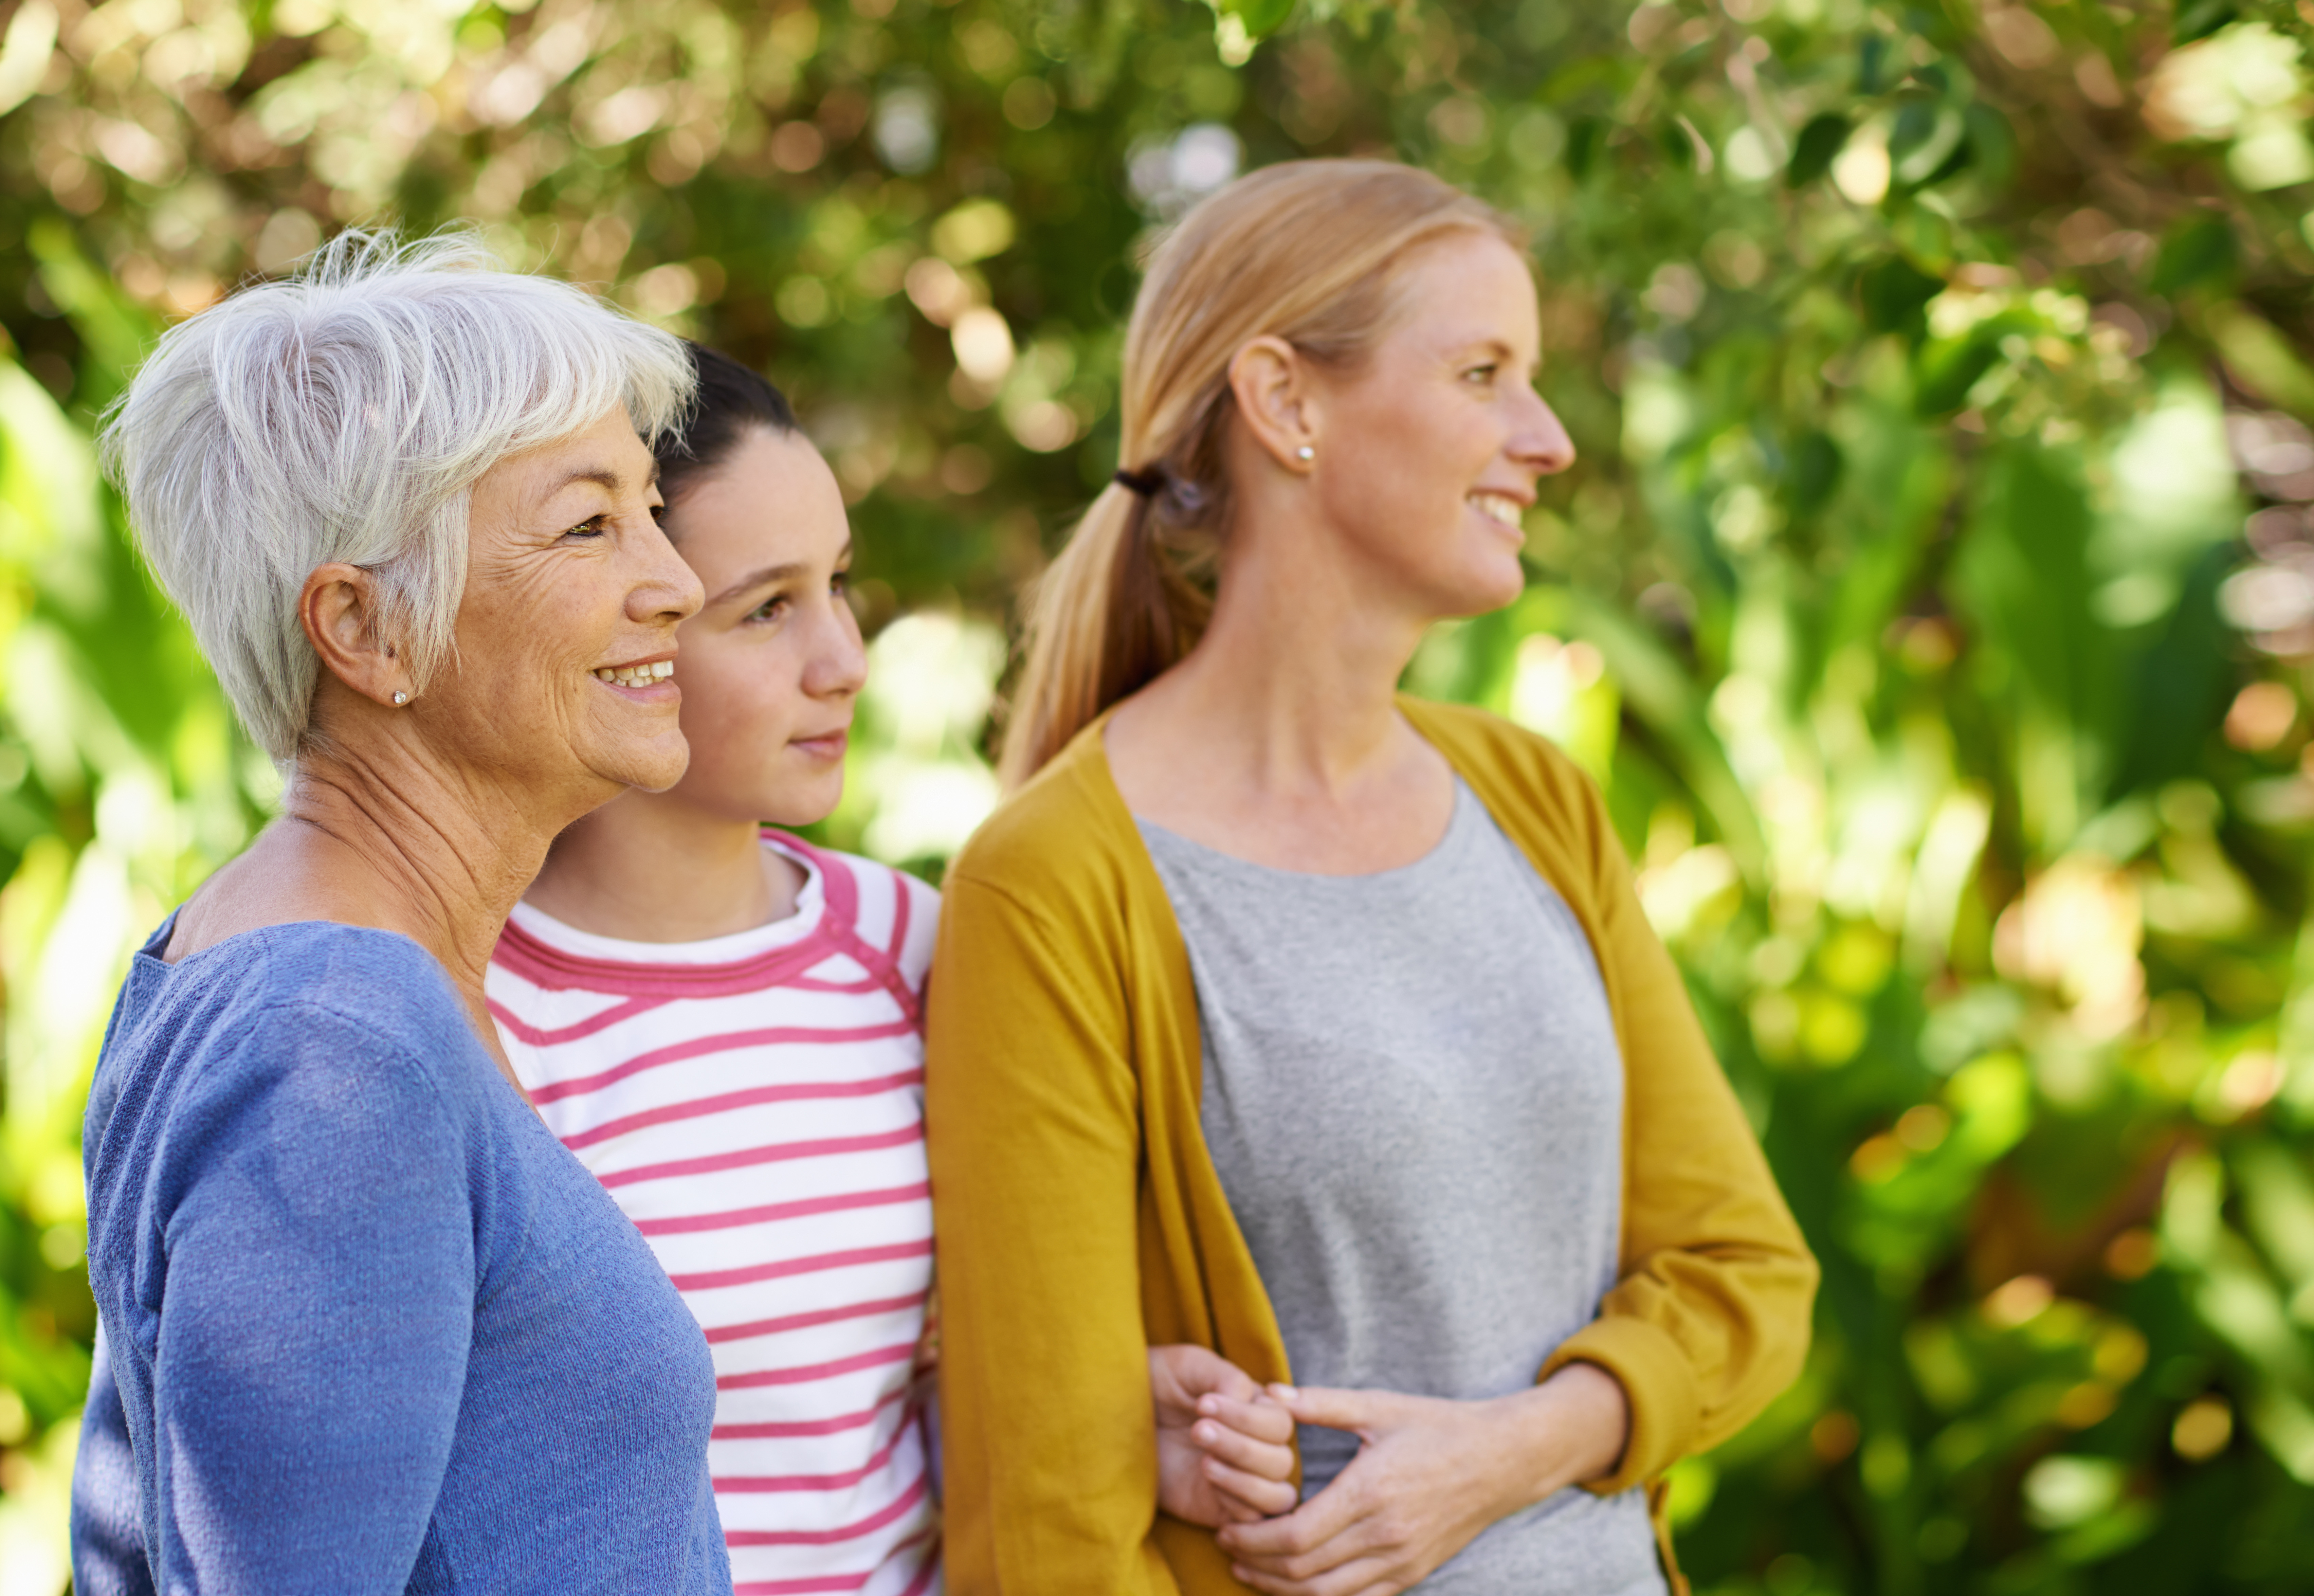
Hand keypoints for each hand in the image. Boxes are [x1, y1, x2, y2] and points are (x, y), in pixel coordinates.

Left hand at [1149, 1343, 1300, 1525]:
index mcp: (1258, 1410)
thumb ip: (1226, 1377)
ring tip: (1203, 1461)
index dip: (1248, 1417)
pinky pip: (1252, 1517)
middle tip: (1197, 1430)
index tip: (1203, 1403)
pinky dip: (1236, 1502)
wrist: (1120, 1414)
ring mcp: (1243, 1480)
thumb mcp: (1190, 1366)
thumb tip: (1252, 1398)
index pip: (1281, 1422)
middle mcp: (1259, 1446)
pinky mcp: (1222, 1508)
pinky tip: (1204, 1478)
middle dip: (1241, 1447)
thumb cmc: (1160, 1382)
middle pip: (1282, 1460)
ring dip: (1243, 1478)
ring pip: (1277, 1494)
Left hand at [1216, 1365, 1629, 1595]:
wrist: (1503, 1458)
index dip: (1253, 1539)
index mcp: (1370, 1492)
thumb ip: (1321, 1403)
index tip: (1226, 1526)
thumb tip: (1268, 1392)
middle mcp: (1385, 1535)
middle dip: (1257, 1564)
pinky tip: (1295, 1583)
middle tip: (1228, 1546)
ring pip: (1326, 1595)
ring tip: (1250, 1568)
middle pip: (1303, 1572)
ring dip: (1281, 1588)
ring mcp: (1401, 1560)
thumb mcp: (1379, 1406)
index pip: (1296, 1536)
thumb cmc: (1439, 1425)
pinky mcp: (1413, 1573)